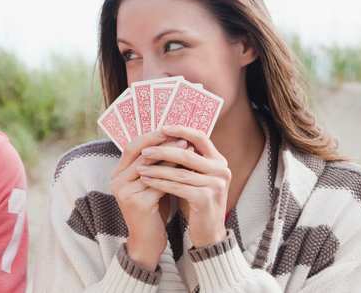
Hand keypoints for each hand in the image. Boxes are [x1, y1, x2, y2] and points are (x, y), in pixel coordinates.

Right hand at [110, 131, 188, 270]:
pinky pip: (158, 184)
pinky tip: (187, 170)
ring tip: (188, 149)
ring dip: (171, 156)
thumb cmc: (152, 209)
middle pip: (139, 153)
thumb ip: (154, 165)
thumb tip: (172, 139)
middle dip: (161, 142)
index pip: (131, 146)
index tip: (170, 129)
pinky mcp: (137, 203)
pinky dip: (174, 175)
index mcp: (117, 174)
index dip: (150, 136)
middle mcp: (117, 181)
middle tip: (182, 135)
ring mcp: (125, 192)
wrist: (147, 242)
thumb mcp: (150, 184)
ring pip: (150, 167)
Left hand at [135, 125, 229, 246]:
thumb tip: (163, 136)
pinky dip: (159, 183)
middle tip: (144, 151)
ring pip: (179, 172)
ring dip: (156, 169)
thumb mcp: (195, 176)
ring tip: (139, 167)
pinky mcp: (206, 199)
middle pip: (187, 154)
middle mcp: (221, 170)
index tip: (162, 128)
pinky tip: (146, 180)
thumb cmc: (197, 200)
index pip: (201, 137)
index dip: (182, 130)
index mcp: (219, 161)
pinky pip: (177, 187)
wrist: (209, 232)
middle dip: (162, 151)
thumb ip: (186, 158)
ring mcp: (215, 185)